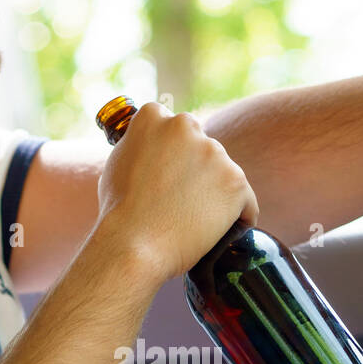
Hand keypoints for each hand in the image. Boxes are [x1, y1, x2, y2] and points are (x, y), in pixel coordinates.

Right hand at [95, 101, 259, 281]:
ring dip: (215, 193)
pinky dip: (238, 215)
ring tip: (195, 221)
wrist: (134, 246)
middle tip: (181, 202)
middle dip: (196, 171)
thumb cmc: (119, 213)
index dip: (173, 154)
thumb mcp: (117, 164)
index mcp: (154, 117)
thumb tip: (152, 147)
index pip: (173, 128)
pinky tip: (225, 228)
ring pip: (223, 174)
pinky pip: (245, 200)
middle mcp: (186, 126)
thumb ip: (139, 147)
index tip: (169, 175)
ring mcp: (214, 153)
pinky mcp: (236, 182)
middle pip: (201, 148)